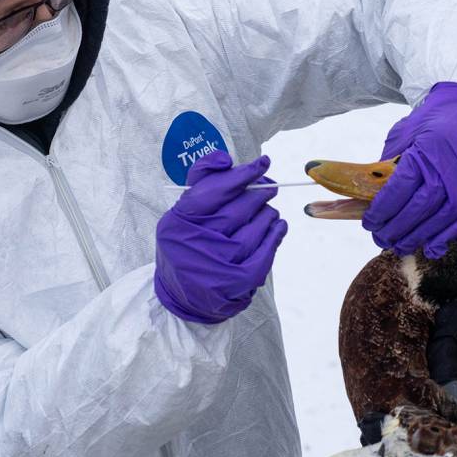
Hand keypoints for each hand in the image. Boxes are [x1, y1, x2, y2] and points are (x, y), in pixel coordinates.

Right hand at [154, 151, 287, 323]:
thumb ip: (202, 180)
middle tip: (269, 187)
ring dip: (268, 214)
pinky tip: (278, 227)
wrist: (183, 297)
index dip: (242, 175)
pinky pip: (264, 253)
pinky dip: (275, 236)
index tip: (262, 163)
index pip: (213, 190)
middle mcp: (196, 243)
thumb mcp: (182, 213)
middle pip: (237, 209)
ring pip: (255, 229)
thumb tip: (225, 159)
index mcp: (178, 222)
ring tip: (268, 210)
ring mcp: (217, 265)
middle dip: (258, 193)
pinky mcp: (237, 282)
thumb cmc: (186, 244)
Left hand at [362, 82, 456, 257]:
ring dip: (420, 237)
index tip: (370, 222)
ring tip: (402, 245)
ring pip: (444, 218)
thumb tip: (373, 193)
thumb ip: (391, 159)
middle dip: (397, 229)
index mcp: (427, 148)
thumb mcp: (410, 129)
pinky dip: (449, 235)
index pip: (400, 188)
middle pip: (420, 208)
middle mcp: (453, 165)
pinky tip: (433, 245)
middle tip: (382, 239)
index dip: (382, 210)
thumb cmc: (442, 116)